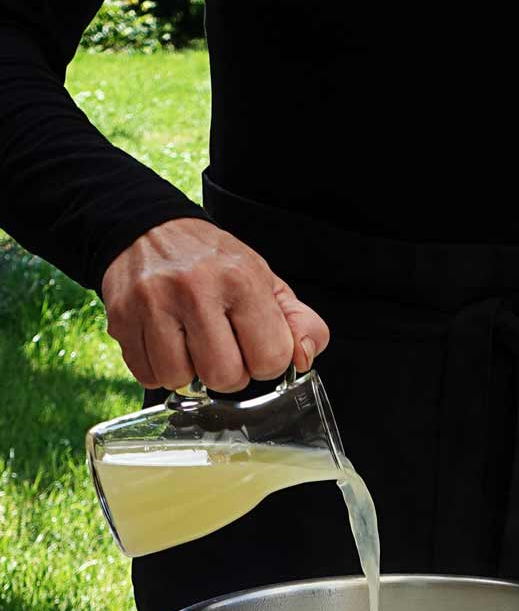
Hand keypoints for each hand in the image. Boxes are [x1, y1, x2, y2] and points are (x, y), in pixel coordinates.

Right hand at [101, 218, 329, 391]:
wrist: (146, 229)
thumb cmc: (213, 264)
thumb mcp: (265, 281)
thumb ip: (298, 322)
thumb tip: (304, 358)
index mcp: (241, 278)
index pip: (271, 358)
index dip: (266, 362)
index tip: (253, 345)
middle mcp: (196, 288)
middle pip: (225, 377)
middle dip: (228, 373)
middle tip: (221, 348)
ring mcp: (154, 303)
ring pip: (181, 381)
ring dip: (190, 373)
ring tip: (190, 345)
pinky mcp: (122, 318)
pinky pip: (147, 376)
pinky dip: (158, 370)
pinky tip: (165, 344)